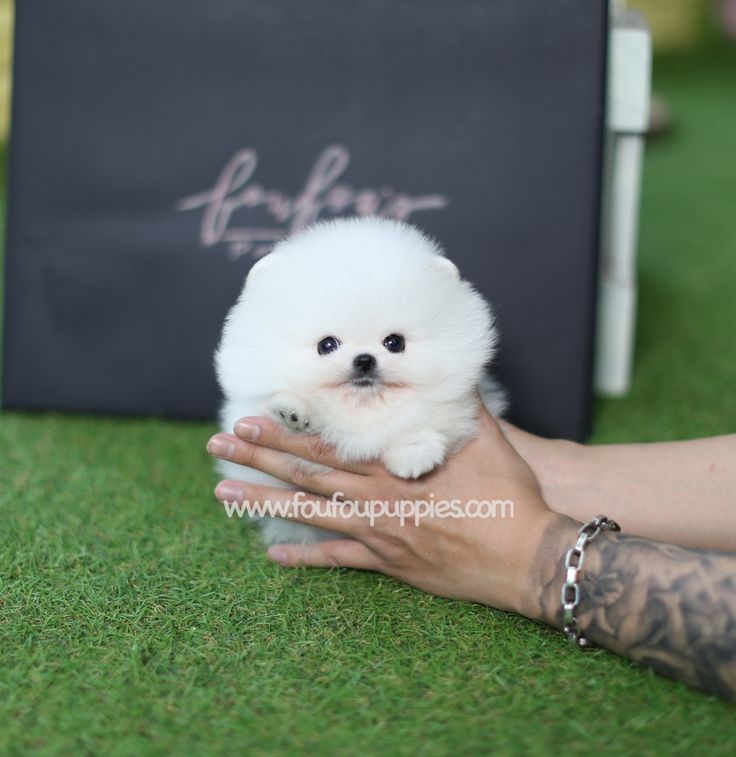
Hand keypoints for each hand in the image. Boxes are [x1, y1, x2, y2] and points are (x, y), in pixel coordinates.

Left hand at [207, 408, 562, 617]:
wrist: (526, 557)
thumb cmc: (509, 495)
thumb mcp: (485, 439)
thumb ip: (456, 405)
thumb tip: (446, 368)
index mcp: (394, 465)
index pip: (326, 446)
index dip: (284, 433)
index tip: (248, 419)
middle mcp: (376, 498)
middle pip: (305, 475)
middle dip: (259, 457)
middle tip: (218, 446)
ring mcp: (379, 533)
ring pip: (309, 515)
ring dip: (264, 503)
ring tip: (223, 496)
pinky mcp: (389, 562)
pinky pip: (339, 561)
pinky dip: (306, 559)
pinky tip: (273, 558)